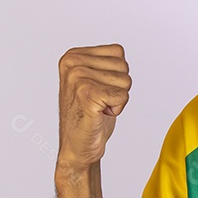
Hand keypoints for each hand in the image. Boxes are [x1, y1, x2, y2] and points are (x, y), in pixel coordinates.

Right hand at [57, 44, 130, 172]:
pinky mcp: (87, 94)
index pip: (117, 52)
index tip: (98, 89)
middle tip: (99, 101)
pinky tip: (99, 114)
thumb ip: (104, 62)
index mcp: (72, 56)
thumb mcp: (93, 79)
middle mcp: (72, 63)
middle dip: (118, 87)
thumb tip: (118, 51)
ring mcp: (78, 78)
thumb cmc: (89, 114)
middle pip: (123, 66)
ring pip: (125, 81)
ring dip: (117, 98)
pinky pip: (123, 95)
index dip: (115, 74)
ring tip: (98, 107)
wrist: (77, 146)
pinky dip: (117, 108)